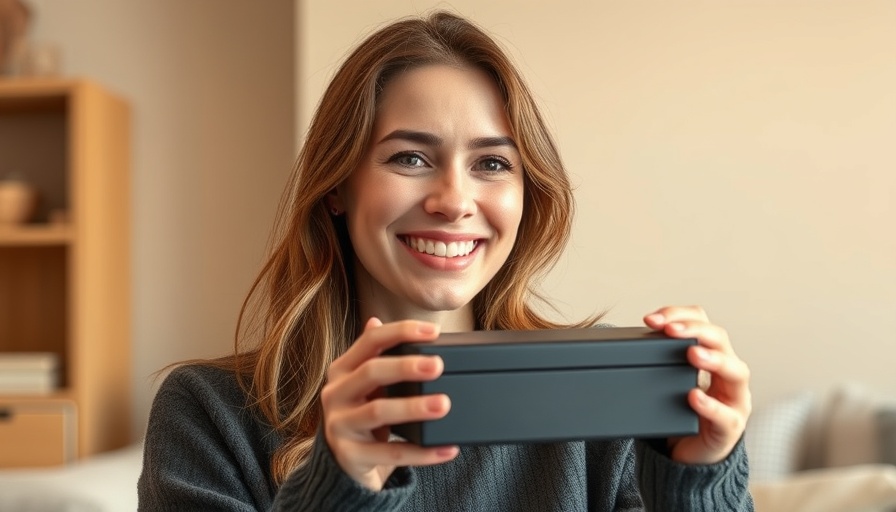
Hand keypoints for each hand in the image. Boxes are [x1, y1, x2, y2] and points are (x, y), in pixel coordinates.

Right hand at [321, 317, 459, 490]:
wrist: (342, 466)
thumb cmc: (361, 417)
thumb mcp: (363, 385)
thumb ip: (371, 356)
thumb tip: (375, 319)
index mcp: (342, 370)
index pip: (370, 341)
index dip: (401, 332)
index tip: (433, 331)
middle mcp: (335, 394)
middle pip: (371, 372)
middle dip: (406, 366)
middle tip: (438, 366)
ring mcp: (339, 426)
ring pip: (378, 412)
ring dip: (413, 407)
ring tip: (444, 404)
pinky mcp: (350, 457)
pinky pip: (390, 454)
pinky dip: (422, 452)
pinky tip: (447, 449)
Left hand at [644, 306, 751, 464]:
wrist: (691, 455)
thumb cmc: (681, 411)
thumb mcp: (667, 380)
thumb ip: (657, 361)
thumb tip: (620, 341)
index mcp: (712, 356)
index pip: (703, 323)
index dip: (680, 315)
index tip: (652, 319)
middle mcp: (728, 373)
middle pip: (721, 340)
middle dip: (695, 330)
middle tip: (670, 329)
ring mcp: (734, 400)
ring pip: (736, 372)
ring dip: (714, 359)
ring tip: (692, 353)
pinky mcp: (729, 428)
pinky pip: (725, 415)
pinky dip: (710, 405)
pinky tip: (694, 396)